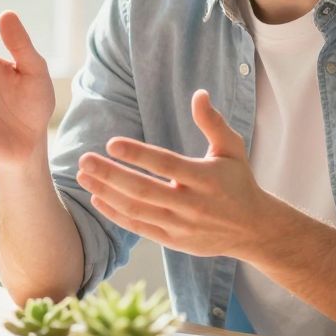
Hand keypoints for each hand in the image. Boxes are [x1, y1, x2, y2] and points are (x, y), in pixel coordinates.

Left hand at [75, 90, 293, 259]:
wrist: (252, 229)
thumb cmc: (238, 181)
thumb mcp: (232, 149)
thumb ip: (213, 122)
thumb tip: (198, 94)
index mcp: (206, 178)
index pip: (166, 165)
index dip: (138, 154)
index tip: (111, 143)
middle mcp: (192, 204)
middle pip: (144, 190)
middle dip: (111, 175)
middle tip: (85, 160)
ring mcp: (182, 226)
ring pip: (137, 210)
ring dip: (106, 194)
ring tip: (84, 177)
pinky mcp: (174, 241)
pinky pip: (139, 228)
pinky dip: (116, 215)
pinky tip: (97, 199)